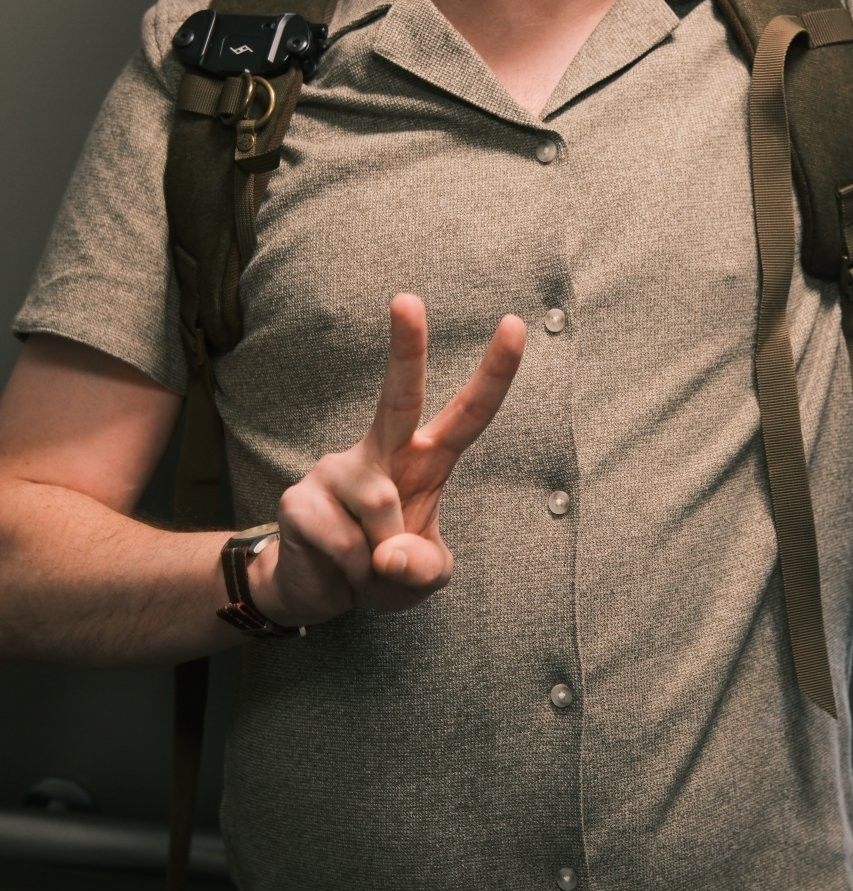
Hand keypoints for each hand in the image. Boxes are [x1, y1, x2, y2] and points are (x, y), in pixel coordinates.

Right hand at [250, 293, 525, 626]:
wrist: (315, 592)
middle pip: (399, 396)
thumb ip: (422, 568)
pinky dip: (350, 572)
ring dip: (380, 558)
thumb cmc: (381, 570)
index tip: (515, 324)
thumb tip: (387, 552)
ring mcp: (335, 469)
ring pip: (380, 508)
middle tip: (407, 298)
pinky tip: (336, 567)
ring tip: (365, 567)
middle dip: (406, 348)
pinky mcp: (297, 498)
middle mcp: (381, 453)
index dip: (494, 374)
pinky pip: (343, 543)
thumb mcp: (422, 579)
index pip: (468, 414)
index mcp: (424, 460)